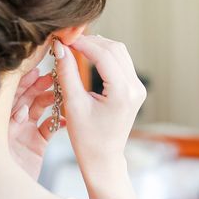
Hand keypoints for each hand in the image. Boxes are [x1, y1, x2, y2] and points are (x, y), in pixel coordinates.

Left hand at [8, 67, 65, 179]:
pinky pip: (49, 128)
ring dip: (50, 99)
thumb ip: (11, 127)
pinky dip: (59, 121)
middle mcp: (10, 123)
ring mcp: (24, 133)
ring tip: (61, 93)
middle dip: (39, 86)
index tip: (36, 68)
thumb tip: (23, 109)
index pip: (10, 93)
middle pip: (25, 97)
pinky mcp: (36, 145)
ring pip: (38, 109)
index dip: (22, 79)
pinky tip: (67, 118)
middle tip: (52, 77)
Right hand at [53, 34, 146, 172]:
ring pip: (120, 52)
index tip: (63, 39)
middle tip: (68, 40)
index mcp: (123, 92)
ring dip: (99, 46)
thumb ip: (67, 73)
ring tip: (75, 46)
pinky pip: (122, 62)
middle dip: (91, 41)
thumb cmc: (87, 138)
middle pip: (115, 49)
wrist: (103, 158)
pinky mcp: (135, 89)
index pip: (104, 55)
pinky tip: (88, 54)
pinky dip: (105, 55)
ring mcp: (138, 88)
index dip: (83, 43)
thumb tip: (60, 48)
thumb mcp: (74, 104)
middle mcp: (135, 87)